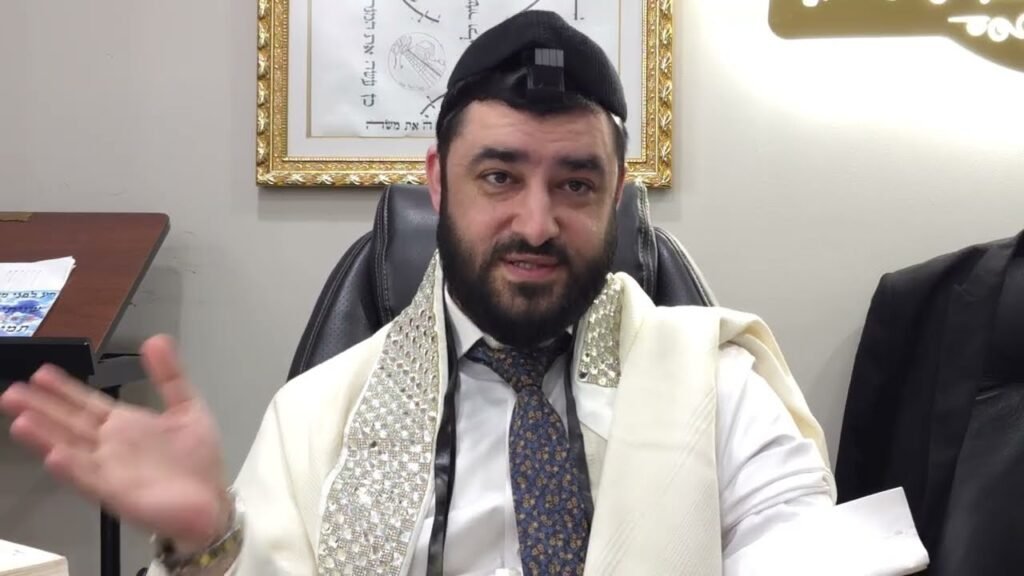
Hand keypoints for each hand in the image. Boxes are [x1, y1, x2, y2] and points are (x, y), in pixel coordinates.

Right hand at [0, 335, 229, 552]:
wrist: (211, 502)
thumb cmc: (196, 460)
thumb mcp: (187, 408)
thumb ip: (170, 376)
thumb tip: (156, 339)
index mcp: (125, 425)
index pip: (87, 403)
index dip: (65, 389)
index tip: (40, 372)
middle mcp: (110, 446)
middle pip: (69, 423)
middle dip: (41, 408)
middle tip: (11, 392)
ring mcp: (109, 470)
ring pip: (71, 449)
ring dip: (46, 437)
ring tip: (21, 421)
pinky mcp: (116, 493)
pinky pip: (89, 479)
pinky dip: (72, 468)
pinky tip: (54, 456)